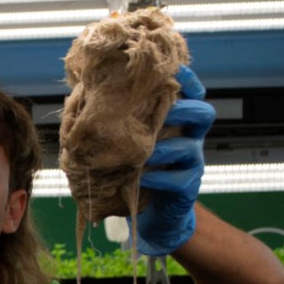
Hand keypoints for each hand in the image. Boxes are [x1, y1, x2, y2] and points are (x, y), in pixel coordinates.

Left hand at [132, 65, 215, 256]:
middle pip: (203, 112)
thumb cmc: (134, 168)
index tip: (171, 71)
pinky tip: (140, 179)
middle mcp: (190, 136)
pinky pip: (180, 179)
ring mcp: (192, 161)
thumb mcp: (129, 139)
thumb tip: (80, 89)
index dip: (187, 80)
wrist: (151, 212)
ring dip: (164, 147)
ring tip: (142, 153)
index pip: (193, 92)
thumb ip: (118, 117)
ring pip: (190, 146)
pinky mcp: (188, 187)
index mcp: (177, 120)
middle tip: (157, 114)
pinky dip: (158, 178)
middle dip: (181, 110)